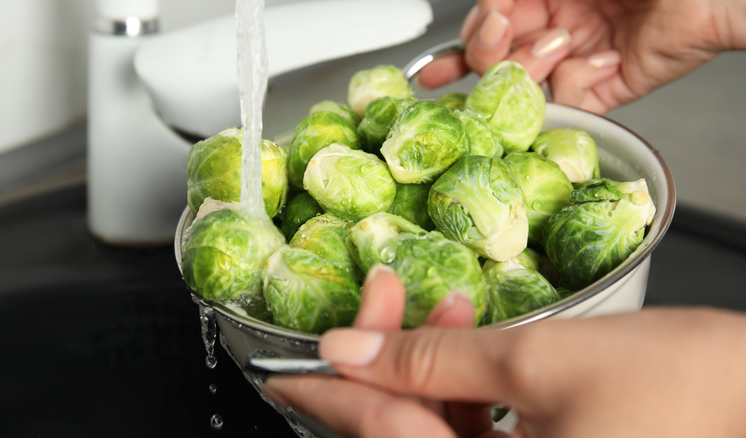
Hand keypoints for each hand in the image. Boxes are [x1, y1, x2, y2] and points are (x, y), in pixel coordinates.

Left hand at [264, 267, 745, 436]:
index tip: (285, 364)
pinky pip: (475, 433)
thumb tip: (348, 349)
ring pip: (438, 431)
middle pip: (405, 436)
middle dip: (385, 363)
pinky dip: (462, 384)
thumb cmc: (680, 386)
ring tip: (436, 304)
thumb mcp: (537, 361)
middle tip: (379, 295)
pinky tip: (465, 333)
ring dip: (426, 366)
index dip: (325, 394)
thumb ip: (431, 361)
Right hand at [418, 0, 744, 113]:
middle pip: (497, 61)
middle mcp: (558, 28)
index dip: (472, 35)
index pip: (489, 25)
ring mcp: (580, 59)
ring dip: (533, 68)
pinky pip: (573, 104)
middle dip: (490, 57)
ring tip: (563, 42)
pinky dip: (580, 85)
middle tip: (498, 44)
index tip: (477, 30)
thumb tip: (485, 8)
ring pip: (526, 87)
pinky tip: (602, 59)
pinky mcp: (606, 89)